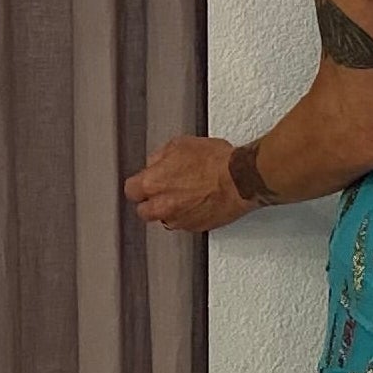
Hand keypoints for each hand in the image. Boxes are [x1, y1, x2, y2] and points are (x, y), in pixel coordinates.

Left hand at [124, 136, 252, 231]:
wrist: (240, 178)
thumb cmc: (215, 161)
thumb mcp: (181, 145)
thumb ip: (160, 157)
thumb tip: (155, 163)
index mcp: (153, 183)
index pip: (131, 191)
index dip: (138, 185)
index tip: (144, 183)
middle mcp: (163, 207)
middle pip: (144, 212)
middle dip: (150, 202)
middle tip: (163, 191)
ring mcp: (180, 220)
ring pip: (166, 220)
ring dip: (170, 211)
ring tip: (186, 196)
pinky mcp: (197, 228)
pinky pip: (186, 224)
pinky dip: (189, 216)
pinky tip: (199, 203)